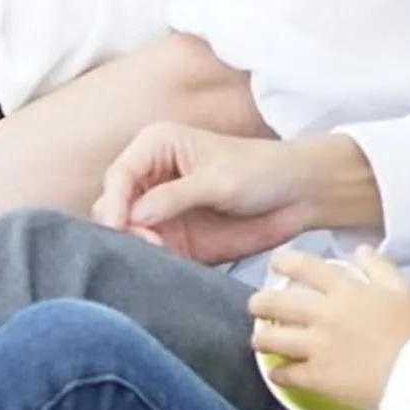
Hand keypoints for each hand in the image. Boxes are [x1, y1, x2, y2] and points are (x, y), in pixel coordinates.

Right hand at [92, 123, 323, 264]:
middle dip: (121, 226)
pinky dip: (149, 260)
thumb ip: (175, 196)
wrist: (297, 196)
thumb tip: (133, 216)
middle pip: (112, 205)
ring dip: (133, 245)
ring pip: (125, 232)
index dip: (115, 202)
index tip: (120, 227)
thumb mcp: (218, 180)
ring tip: (160, 251)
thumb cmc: (261, 172)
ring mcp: (159, 210)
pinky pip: (148, 252)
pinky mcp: (172, 238)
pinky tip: (165, 262)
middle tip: (147, 243)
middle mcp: (150, 177)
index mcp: (156, 147)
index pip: (119, 175)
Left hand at [248, 249, 409, 409]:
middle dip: (259, 302)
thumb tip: (360, 250)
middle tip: (255, 305)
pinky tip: (277, 373)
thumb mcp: (402, 289)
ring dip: (261, 338)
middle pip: (277, 304)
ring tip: (259, 340)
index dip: (285, 262)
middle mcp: (324, 315)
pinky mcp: (317, 377)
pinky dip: (278, 373)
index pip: (305, 267)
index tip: (275, 264)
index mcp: (344, 291)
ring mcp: (317, 347)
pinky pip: (287, 374)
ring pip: (273, 339)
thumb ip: (379, 265)